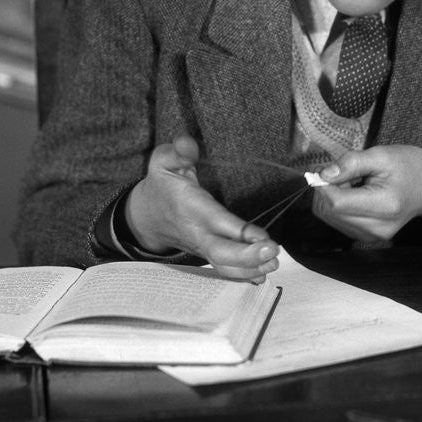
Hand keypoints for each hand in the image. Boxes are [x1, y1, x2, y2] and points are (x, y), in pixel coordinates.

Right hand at [125, 134, 279, 280]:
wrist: (147, 216)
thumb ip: (177, 151)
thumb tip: (188, 145)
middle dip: (248, 257)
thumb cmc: (162, 184)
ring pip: (225, 266)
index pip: (217, 222)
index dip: (239, 232)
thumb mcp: (163, 161)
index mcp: (191, 207)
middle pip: (222, 253)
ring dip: (250, 269)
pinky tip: (263, 276)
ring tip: (274, 264)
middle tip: (274, 254)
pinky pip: (224, 270)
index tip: (263, 237)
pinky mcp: (208, 253)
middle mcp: (198, 232)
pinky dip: (244, 276)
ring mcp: (203, 247)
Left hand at [312, 145, 421, 241]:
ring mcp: (373, 236)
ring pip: (330, 219)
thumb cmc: (409, 166)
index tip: (330, 168)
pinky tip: (356, 194)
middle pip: (329, 213)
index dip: (324, 185)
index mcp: (383, 206)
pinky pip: (338, 223)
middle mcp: (377, 228)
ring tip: (354, 183)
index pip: (335, 203)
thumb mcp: (381, 154)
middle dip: (327, 190)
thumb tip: (323, 175)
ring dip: (333, 198)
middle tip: (345, 173)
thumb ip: (351, 163)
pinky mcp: (368, 238)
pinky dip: (339, 206)